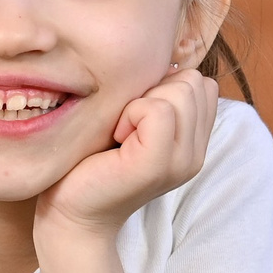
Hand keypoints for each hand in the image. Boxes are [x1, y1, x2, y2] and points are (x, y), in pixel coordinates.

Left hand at [37, 67, 218, 240]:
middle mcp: (195, 153)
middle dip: (154, 91)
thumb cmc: (91, 161)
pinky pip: (158, 110)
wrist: (70, 212)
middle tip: (124, 127)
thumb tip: (164, 59)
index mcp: (193, 141)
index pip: (202, 83)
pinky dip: (131, 114)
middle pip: (194, 81)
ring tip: (120, 134)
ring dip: (140, 102)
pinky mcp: (157, 164)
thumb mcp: (131, 121)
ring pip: (180, 91)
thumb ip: (157, 96)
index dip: (163, 86)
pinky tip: (116, 139)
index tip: (133, 117)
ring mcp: (182, 161)